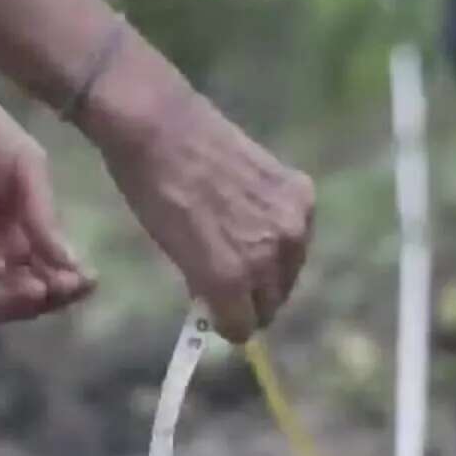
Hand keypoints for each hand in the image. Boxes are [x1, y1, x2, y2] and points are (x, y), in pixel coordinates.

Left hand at [0, 75, 93, 324]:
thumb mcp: (28, 170)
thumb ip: (44, 215)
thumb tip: (72, 264)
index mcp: (17, 239)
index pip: (45, 281)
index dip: (67, 288)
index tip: (87, 280)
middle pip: (15, 303)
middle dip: (41, 303)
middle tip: (59, 286)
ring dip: (9, 304)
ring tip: (32, 285)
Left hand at [99, 92, 313, 342]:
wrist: (162, 127)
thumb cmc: (153, 191)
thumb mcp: (173, 251)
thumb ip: (205, 284)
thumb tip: (222, 302)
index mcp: (231, 278)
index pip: (243, 327)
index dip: (228, 322)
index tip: (218, 311)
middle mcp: (270, 256)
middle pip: (273, 303)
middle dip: (253, 299)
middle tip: (232, 280)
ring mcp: (292, 223)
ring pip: (290, 270)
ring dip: (272, 267)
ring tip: (243, 241)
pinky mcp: (302, 192)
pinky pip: (299, 232)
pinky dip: (282, 230)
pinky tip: (255, 210)